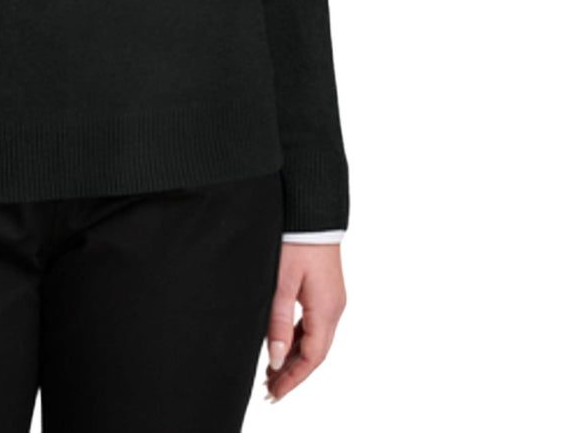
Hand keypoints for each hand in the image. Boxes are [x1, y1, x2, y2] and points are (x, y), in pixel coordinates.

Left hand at [263, 242, 345, 402]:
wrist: (311, 211)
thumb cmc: (295, 241)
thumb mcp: (282, 282)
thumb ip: (278, 321)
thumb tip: (276, 358)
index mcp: (326, 309)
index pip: (312, 357)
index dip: (293, 378)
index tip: (275, 394)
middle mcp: (334, 308)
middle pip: (315, 352)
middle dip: (293, 372)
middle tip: (270, 390)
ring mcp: (332, 299)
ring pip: (314, 339)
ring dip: (295, 357)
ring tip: (272, 373)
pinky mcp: (325, 290)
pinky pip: (313, 324)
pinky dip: (298, 339)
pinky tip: (283, 344)